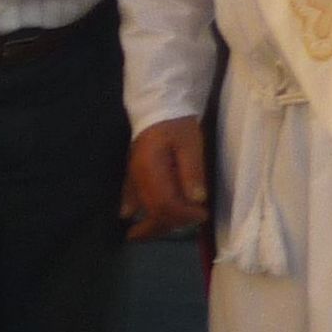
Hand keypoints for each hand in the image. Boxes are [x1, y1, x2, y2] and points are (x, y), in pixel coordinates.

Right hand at [124, 118, 209, 238]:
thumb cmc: (177, 125)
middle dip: (172, 222)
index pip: (164, 204)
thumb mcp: (190, 143)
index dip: (183, 215)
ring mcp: (133, 176)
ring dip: (157, 219)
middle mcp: (139, 177)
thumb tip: (197, 199)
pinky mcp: (133, 172)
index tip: (202, 214)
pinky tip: (129, 214)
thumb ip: (192, 171)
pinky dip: (133, 206)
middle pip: (152, 210)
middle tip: (193, 221)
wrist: (158, 108)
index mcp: (152, 170)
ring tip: (174, 224)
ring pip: (143, 206)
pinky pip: (130, 195)